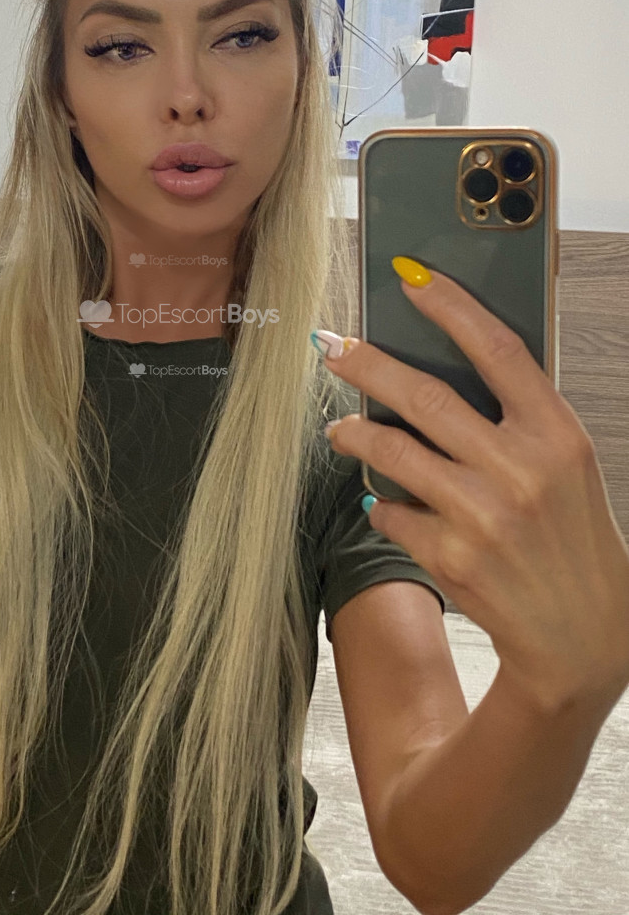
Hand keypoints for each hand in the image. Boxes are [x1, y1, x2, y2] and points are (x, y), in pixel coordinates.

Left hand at [317, 258, 628, 715]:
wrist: (584, 637)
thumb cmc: (572, 538)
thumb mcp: (567, 467)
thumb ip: (517, 420)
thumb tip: (441, 369)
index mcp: (559, 436)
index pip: (499, 350)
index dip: (452, 307)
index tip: (410, 277)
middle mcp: (522, 470)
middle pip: (426, 396)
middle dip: (367, 364)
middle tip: (330, 346)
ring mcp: (484, 516)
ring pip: (394, 452)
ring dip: (356, 434)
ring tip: (339, 428)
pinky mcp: (452, 558)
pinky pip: (393, 511)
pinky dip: (383, 502)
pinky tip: (386, 501)